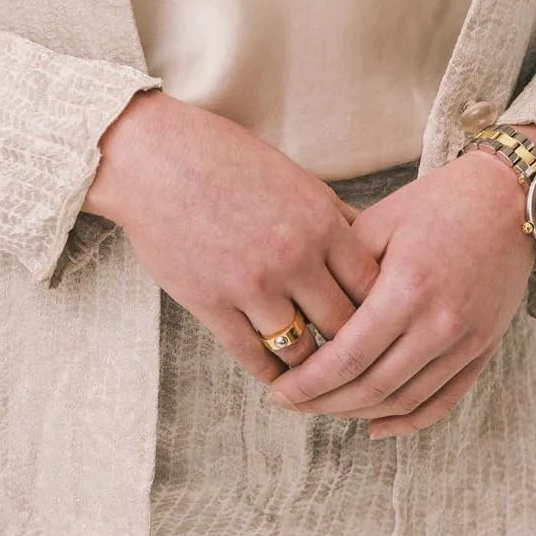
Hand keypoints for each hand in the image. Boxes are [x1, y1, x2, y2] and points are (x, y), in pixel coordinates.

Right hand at [85, 91, 381, 385]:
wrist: (154, 159)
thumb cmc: (225, 160)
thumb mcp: (293, 177)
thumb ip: (335, 216)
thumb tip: (375, 249)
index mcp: (320, 220)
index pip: (373, 286)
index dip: (381, 308)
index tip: (379, 319)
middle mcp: (293, 256)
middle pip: (346, 325)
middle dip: (353, 341)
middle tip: (355, 354)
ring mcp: (252, 284)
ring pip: (303, 350)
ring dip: (312, 362)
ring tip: (317, 368)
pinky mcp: (212, 305)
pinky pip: (255, 357)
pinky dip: (273, 373)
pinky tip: (280, 375)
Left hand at [262, 139, 535, 434]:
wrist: (508, 200)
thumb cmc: (437, 203)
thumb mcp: (381, 222)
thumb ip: (344, 272)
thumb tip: (308, 315)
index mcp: (408, 289)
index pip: (348, 357)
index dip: (308, 383)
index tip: (278, 392)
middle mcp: (440, 324)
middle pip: (372, 388)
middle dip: (324, 403)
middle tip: (290, 403)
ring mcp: (466, 342)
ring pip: (404, 401)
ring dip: (359, 413)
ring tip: (323, 407)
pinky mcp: (482, 350)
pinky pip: (443, 402)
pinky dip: (407, 421)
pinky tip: (375, 425)